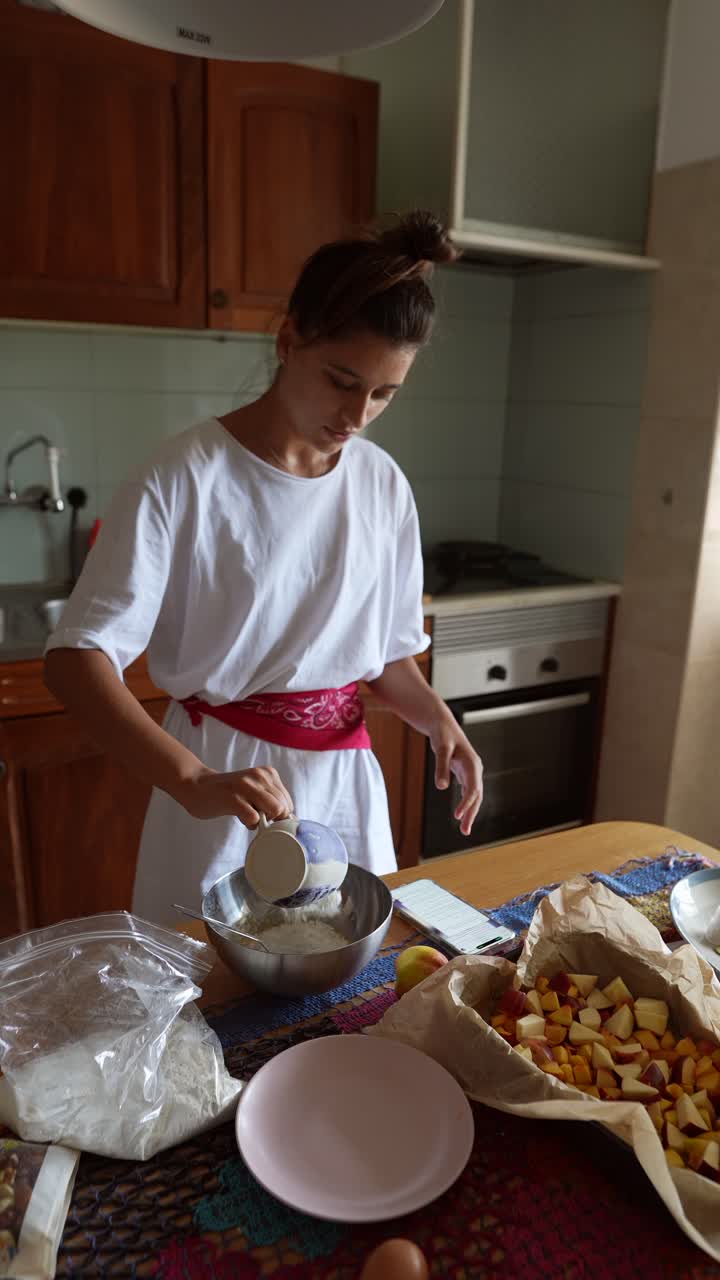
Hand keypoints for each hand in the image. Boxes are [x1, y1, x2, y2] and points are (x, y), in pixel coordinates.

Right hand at [173, 765, 293, 826]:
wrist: (196, 786)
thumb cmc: (228, 793)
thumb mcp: (254, 790)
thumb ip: (269, 800)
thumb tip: (288, 820)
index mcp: (267, 773)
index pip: (288, 802)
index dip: (279, 815)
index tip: (264, 816)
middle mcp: (259, 776)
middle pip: (284, 807)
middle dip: (272, 819)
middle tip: (253, 816)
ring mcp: (246, 785)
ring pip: (275, 810)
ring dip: (262, 821)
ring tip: (246, 814)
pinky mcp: (233, 798)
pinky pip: (254, 818)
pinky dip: (249, 823)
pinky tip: (239, 816)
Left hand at [430, 716, 483, 836]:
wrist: (442, 724)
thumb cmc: (442, 734)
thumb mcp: (441, 748)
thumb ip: (441, 767)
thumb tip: (442, 787)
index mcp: (472, 764)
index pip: (472, 789)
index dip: (466, 803)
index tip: (457, 816)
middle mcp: (475, 769)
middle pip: (476, 796)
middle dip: (471, 813)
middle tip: (465, 831)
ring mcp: (471, 772)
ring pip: (474, 795)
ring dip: (470, 811)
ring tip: (464, 829)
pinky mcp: (464, 773)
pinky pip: (468, 792)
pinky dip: (465, 804)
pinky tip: (461, 814)